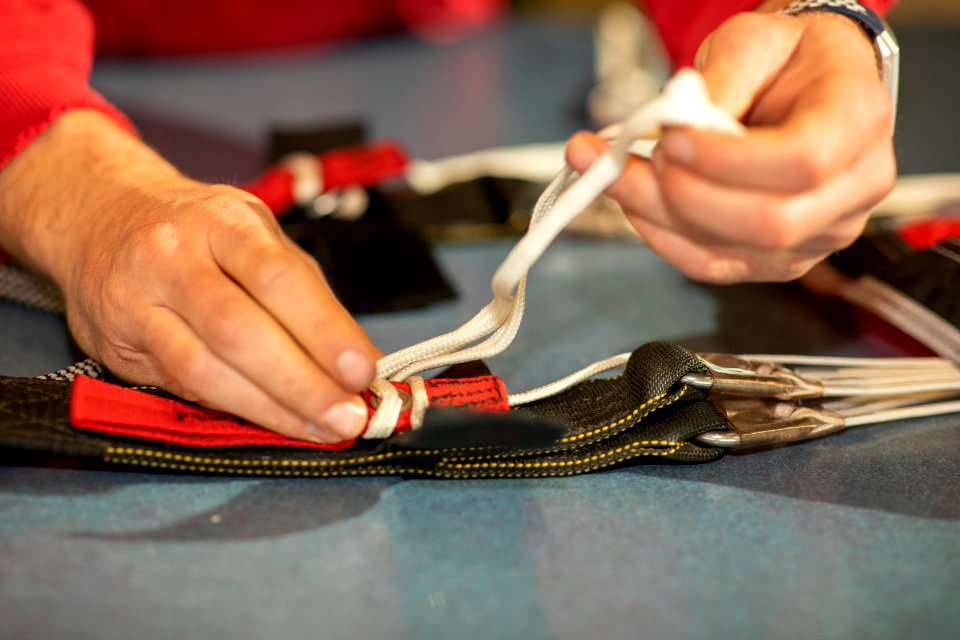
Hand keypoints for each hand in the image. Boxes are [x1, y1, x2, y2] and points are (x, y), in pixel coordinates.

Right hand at [0, 110, 377, 442]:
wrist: (100, 218)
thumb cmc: (201, 234)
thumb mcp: (255, 236)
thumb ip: (305, 294)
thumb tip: (357, 362)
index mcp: (224, 220)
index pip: (279, 277)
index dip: (324, 329)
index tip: (363, 371)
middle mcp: (173, 256)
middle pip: (240, 330)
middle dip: (302, 382)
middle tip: (348, 418)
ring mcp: (137, 301)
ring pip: (205, 369)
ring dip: (272, 409)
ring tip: (321, 430)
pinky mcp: (116, 345)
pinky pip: (182, 386)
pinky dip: (236, 409)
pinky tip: (274, 422)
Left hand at [567, 1, 895, 282]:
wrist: (802, 84)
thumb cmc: (786, 59)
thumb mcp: (754, 40)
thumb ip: (721, 80)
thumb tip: (678, 126)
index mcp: (859, 121)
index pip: (802, 162)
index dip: (728, 160)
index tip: (671, 138)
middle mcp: (853, 189)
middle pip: (768, 224)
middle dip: (684, 196)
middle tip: (630, 156)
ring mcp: (819, 234)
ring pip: (731, 252)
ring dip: (655, 215)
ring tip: (606, 170)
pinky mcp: (778, 260)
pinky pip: (712, 265)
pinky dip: (660, 237)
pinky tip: (630, 200)